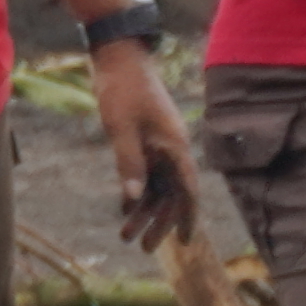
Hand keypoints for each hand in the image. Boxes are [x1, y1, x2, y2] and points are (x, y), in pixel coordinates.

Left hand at [94, 42, 195, 246]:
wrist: (119, 57)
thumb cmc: (122, 90)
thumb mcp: (121, 128)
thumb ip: (129, 164)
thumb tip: (132, 200)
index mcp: (174, 146)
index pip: (187, 190)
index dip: (186, 218)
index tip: (183, 242)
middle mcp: (171, 148)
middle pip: (172, 194)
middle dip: (158, 222)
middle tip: (143, 248)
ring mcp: (159, 144)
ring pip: (157, 186)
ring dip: (143, 210)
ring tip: (125, 234)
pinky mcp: (146, 139)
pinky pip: (145, 173)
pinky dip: (136, 192)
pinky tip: (124, 208)